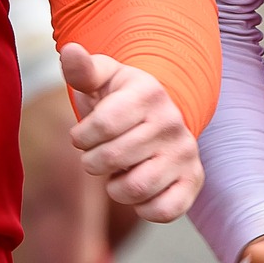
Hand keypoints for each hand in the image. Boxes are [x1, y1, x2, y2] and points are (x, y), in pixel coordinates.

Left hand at [60, 41, 202, 221]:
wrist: (158, 116)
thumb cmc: (120, 98)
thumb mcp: (102, 78)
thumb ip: (82, 69)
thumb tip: (70, 51)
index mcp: (148, 92)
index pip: (100, 126)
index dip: (81, 137)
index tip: (83, 135)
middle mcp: (172, 122)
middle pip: (111, 158)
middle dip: (93, 162)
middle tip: (98, 155)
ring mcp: (185, 153)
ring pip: (135, 188)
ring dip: (115, 187)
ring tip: (118, 172)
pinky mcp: (193, 181)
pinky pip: (164, 210)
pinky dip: (143, 208)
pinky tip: (139, 191)